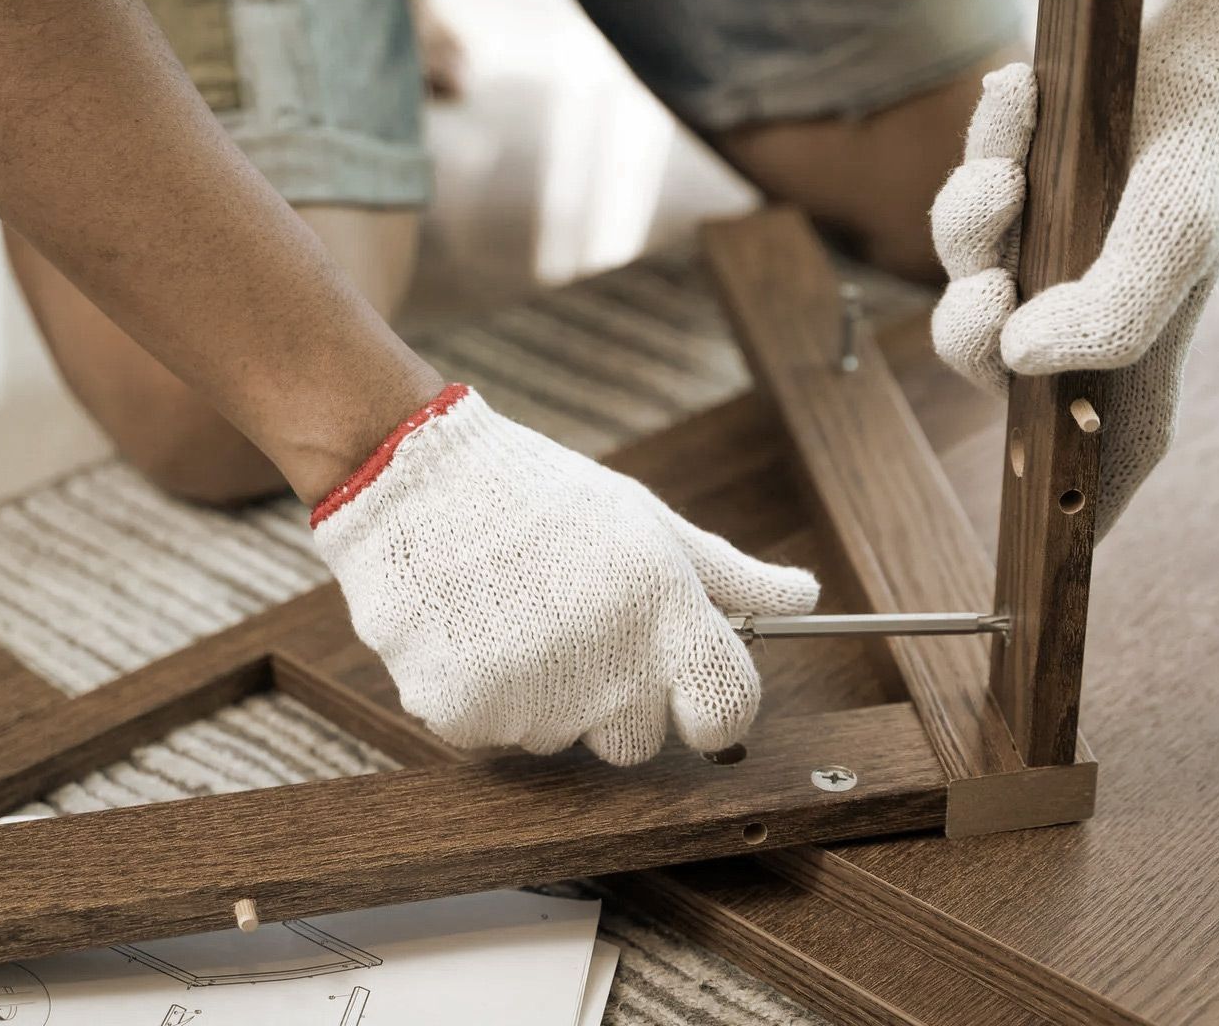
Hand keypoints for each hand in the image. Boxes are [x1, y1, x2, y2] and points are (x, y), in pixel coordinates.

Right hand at [310, 385, 818, 764]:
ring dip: (543, 694)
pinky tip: (471, 631)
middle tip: (578, 629)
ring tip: (512, 614)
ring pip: (558, 736)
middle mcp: (606, 667)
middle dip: (617, 699)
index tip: (691, 691)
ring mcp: (532, 699)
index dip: (713, 708)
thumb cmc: (537, 497)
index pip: (729, 714)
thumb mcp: (646, 521)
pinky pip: (493, 733)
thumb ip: (729, 575)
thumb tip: (804, 599)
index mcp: (663, 613)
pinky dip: (482, 696)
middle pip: (638, 740)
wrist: (414, 479)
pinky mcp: (465, 716)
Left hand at [930, 0, 1218, 528]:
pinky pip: (967, 190)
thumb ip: (1110, 312)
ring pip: (960, 268)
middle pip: (977, 359)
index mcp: (1127, 361)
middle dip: (968, 324)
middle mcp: (1076, 318)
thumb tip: (1019, 359)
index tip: (1021, 560)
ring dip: (976, 213)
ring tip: (1015, 168)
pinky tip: (1020, 98)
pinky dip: (986, 143)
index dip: (1055, 513)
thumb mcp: (1175, 236)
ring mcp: (1041, 257)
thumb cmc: (1204, 153)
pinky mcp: (1017, 197)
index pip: (1087, 467)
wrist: (1207, 36)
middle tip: (992, 286)